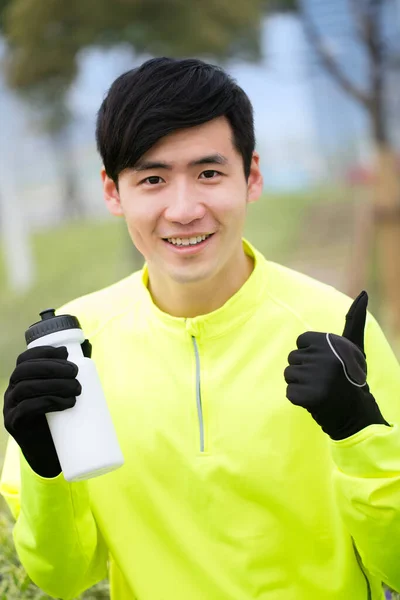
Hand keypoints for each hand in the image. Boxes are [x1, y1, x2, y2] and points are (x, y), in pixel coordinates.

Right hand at [3, 340, 90, 477]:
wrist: (52, 455)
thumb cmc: (61, 420)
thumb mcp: (64, 393)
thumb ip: (71, 372)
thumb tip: (87, 347)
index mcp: (21, 381)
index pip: (24, 359)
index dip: (43, 352)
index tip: (66, 352)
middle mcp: (12, 392)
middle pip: (24, 371)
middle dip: (52, 367)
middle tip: (75, 372)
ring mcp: (10, 408)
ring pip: (26, 388)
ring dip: (54, 384)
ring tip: (77, 389)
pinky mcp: (15, 425)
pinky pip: (26, 408)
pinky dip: (48, 402)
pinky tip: (67, 404)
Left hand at [284, 291, 388, 439]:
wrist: (356, 413)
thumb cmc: (351, 377)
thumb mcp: (354, 346)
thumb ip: (354, 320)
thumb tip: (364, 293)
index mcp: (332, 341)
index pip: (300, 342)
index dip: (309, 355)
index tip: (326, 364)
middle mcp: (325, 356)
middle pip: (293, 358)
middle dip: (304, 370)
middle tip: (324, 380)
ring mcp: (317, 376)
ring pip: (289, 374)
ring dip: (300, 384)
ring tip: (319, 389)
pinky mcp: (309, 396)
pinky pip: (289, 392)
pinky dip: (299, 399)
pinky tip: (314, 401)